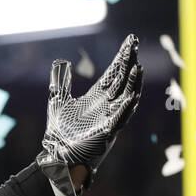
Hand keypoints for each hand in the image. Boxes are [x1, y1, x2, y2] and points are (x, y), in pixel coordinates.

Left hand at [38, 33, 142, 192]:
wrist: (57, 155)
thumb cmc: (59, 132)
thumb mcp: (57, 102)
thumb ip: (60, 83)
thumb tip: (60, 62)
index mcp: (97, 96)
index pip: (113, 72)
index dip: (122, 57)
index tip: (130, 40)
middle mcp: (107, 104)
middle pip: (122, 79)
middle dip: (129, 62)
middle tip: (135, 44)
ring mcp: (109, 117)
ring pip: (127, 97)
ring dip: (133, 83)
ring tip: (138, 67)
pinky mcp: (108, 131)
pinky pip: (121, 118)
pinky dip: (127, 107)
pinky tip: (131, 95)